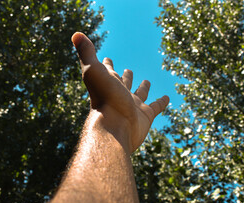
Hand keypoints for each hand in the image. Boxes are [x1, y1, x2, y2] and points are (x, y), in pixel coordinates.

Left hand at [71, 32, 168, 152]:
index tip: (108, 59)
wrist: (115, 126)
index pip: (107, 70)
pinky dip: (161, 102)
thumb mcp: (93, 70)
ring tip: (146, 81)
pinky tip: (166, 98)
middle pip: (123, 82)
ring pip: (140, 94)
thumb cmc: (104, 97)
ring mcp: (133, 105)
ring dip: (143, 88)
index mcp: (108, 83)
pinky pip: (156, 107)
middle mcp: (120, 94)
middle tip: (128, 70)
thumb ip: (87, 53)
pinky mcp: (146, 116)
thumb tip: (76, 35)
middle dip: (126, 76)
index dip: (107, 64)